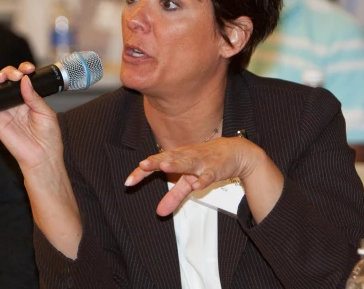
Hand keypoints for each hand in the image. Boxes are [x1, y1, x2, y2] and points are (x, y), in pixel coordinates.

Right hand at [0, 63, 83, 258]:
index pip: (21, 79)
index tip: (28, 69)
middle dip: (8, 72)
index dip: (22, 70)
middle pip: (6, 81)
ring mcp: (4, 111)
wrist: (42, 158)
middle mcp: (15, 103)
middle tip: (15, 76)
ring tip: (1, 78)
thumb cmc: (48, 138)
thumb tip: (24, 80)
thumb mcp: (46, 113)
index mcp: (29, 99)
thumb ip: (34, 96)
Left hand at [124, 136, 271, 216]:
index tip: (128, 182)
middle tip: (143, 165)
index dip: (142, 172)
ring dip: (177, 164)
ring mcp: (201, 162)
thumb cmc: (207, 162)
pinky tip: (197, 184)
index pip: (156, 163)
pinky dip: (203, 179)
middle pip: (169, 158)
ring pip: (187, 163)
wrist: (235, 152)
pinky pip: (208, 174)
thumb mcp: (189, 180)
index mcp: (177, 157)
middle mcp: (186, 157)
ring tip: (164, 166)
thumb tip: (160, 212)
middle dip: (156, 161)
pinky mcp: (215, 168)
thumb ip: (174, 196)